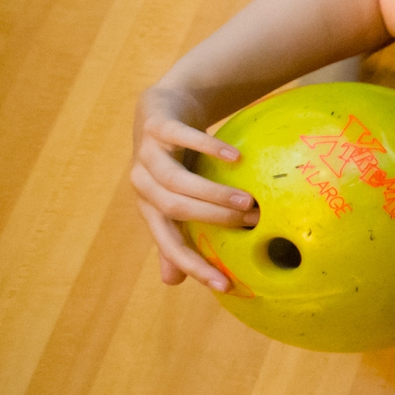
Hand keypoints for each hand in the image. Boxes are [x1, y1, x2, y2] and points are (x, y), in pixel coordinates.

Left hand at [131, 84, 254, 291]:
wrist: (164, 109)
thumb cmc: (176, 160)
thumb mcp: (175, 197)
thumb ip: (175, 233)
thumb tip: (173, 283)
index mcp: (149, 207)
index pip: (169, 243)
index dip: (194, 265)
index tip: (226, 284)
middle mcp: (142, 183)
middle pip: (174, 208)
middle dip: (213, 219)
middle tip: (251, 223)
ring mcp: (147, 152)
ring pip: (176, 179)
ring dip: (213, 192)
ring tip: (248, 200)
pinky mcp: (158, 125)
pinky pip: (182, 138)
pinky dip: (209, 148)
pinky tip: (235, 158)